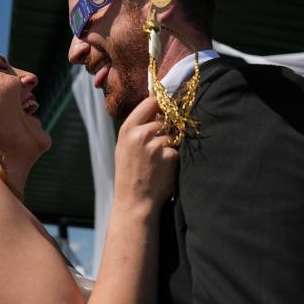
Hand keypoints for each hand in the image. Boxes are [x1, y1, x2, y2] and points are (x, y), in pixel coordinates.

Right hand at [114, 96, 179, 210]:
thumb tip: (159, 110)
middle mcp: (141, 134)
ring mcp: (156, 145)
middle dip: (165, 130)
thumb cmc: (129, 173)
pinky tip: (163, 168)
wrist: (134, 200)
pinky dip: (174, 157)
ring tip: (157, 161)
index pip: (151, 102)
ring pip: (172, 134)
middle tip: (157, 146)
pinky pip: (177, 149)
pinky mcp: (170, 156)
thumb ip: (138, 128)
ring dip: (170, 145)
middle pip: (164, 119)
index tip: (165, 108)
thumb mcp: (125, 146)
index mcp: (127, 129)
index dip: (161, 104)